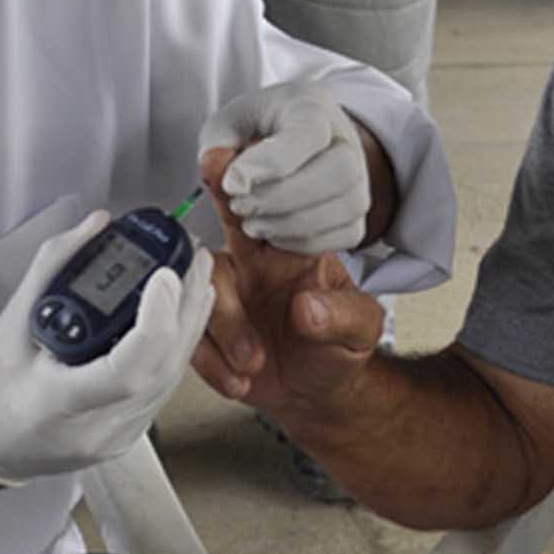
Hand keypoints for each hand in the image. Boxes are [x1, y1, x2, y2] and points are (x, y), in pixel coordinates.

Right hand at [0, 209, 215, 484]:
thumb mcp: (9, 322)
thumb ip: (54, 266)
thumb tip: (97, 226)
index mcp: (54, 403)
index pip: (125, 369)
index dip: (156, 321)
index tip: (163, 275)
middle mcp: (94, 428)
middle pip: (162, 368)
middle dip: (186, 306)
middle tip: (192, 258)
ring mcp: (116, 437)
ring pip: (172, 378)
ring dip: (191, 323)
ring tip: (195, 278)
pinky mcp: (129, 435)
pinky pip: (164, 387)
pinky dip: (177, 345)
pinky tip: (182, 314)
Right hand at [191, 150, 385, 415]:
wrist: (316, 393)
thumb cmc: (339, 347)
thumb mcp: (361, 330)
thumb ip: (343, 315)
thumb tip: (308, 307)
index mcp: (293, 248)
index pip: (279, 206)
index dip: (256, 183)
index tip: (231, 161)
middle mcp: (254, 261)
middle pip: (229, 218)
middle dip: (220, 196)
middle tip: (214, 185)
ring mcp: (225, 294)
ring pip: (204, 285)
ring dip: (225, 325)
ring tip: (253, 363)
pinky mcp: (204, 330)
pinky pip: (191, 335)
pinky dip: (211, 362)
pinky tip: (237, 381)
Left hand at [197, 79, 371, 254]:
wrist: (288, 142)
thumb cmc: (256, 129)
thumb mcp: (227, 124)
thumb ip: (217, 145)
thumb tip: (219, 172)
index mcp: (311, 105)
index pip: (308, 132)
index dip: (269, 163)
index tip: (232, 183)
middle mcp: (346, 139)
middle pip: (339, 171)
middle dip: (281, 198)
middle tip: (239, 205)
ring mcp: (360, 177)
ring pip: (345, 206)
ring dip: (289, 224)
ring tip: (251, 221)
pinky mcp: (359, 212)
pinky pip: (345, 235)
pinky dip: (305, 242)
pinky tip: (274, 232)